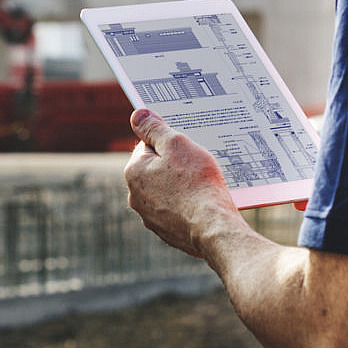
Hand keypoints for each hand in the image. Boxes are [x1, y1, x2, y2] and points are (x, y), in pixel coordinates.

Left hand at [123, 109, 238, 257]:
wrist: (213, 227)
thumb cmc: (197, 184)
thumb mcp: (178, 144)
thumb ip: (155, 129)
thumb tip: (137, 115)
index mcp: (134, 172)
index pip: (147, 146)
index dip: (169, 144)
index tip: (186, 148)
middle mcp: (136, 197)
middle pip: (156, 170)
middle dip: (174, 165)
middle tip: (197, 166)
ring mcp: (151, 217)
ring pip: (166, 191)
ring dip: (181, 186)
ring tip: (203, 186)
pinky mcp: (167, 232)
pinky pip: (177, 211)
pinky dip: (187, 206)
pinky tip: (203, 203)